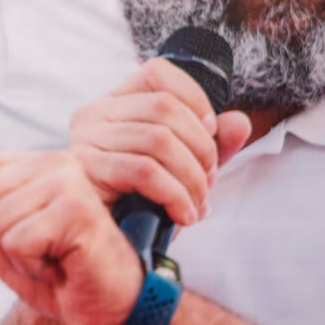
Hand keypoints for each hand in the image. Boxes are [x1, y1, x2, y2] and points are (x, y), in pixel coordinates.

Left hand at [0, 151, 143, 324]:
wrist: (115, 309)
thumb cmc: (66, 277)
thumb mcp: (6, 255)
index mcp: (34, 164)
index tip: (21, 238)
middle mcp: (51, 161)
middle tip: (40, 253)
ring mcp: (66, 181)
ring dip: (18, 259)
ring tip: (55, 259)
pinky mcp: (77, 209)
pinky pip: (17, 243)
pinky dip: (34, 268)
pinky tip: (65, 266)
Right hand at [69, 58, 250, 225]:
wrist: (103, 251)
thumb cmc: (139, 207)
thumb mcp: (182, 171)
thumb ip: (211, 145)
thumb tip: (239, 122)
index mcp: (116, 105)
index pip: (157, 73)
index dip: (194, 97)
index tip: (211, 132)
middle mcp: (95, 114)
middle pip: (164, 107)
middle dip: (201, 147)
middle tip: (208, 183)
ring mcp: (85, 140)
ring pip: (158, 140)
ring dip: (191, 177)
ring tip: (197, 204)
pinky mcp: (84, 170)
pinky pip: (144, 170)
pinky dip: (175, 194)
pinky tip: (183, 215)